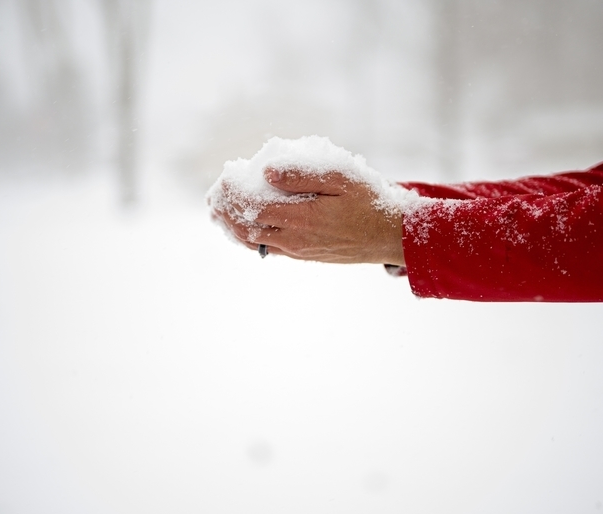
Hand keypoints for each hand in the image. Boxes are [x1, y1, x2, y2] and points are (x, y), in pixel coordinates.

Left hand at [214, 168, 404, 265]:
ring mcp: (297, 250)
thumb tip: (266, 170)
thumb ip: (302, 174)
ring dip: (233, 227)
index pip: (253, 205)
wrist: (389, 236)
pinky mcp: (303, 255)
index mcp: (300, 217)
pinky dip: (249, 238)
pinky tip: (244, 229)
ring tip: (218, 213)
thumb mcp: (341, 178)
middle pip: (247, 226)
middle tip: (212, 196)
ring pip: (254, 241)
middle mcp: (294, 238)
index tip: (223, 177)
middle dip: (226, 211)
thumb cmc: (368, 201)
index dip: (233, 192)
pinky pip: (267, 249)